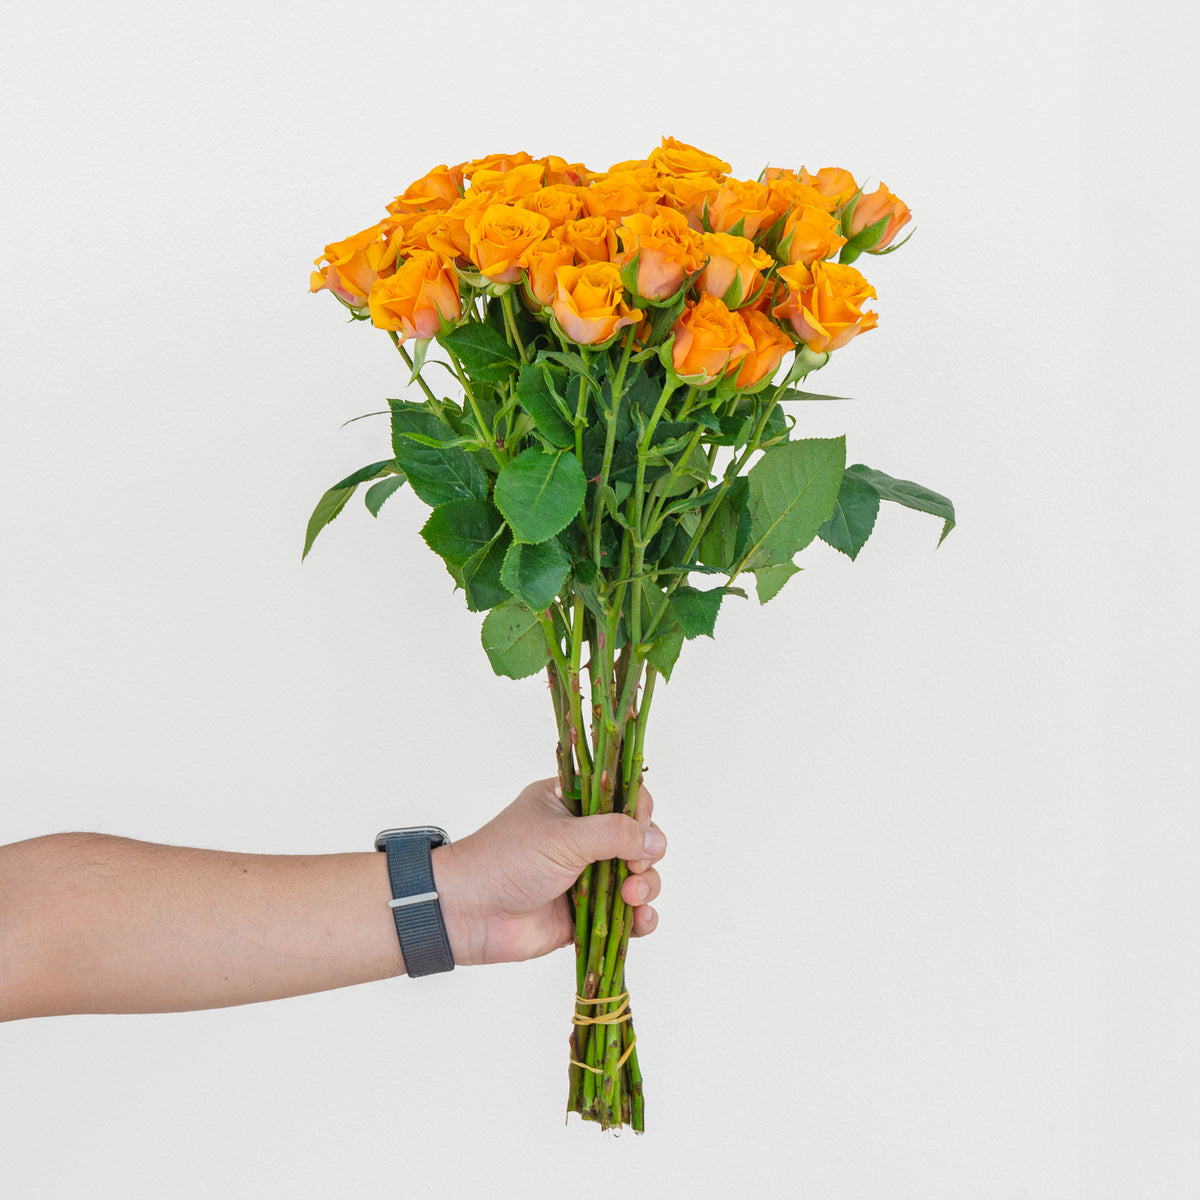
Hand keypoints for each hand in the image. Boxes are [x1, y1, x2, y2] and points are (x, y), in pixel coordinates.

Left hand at [431, 778, 665, 966]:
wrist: (468, 914)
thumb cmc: (506, 861)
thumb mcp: (563, 836)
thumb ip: (614, 834)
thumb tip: (656, 840)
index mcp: (570, 803)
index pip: (622, 797)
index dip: (639, 812)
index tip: (641, 827)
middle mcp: (581, 837)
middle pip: (637, 839)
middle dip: (645, 856)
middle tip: (634, 868)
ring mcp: (585, 876)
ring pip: (638, 878)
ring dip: (646, 887)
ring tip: (632, 898)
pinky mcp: (587, 913)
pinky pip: (626, 915)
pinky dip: (640, 919)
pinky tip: (640, 921)